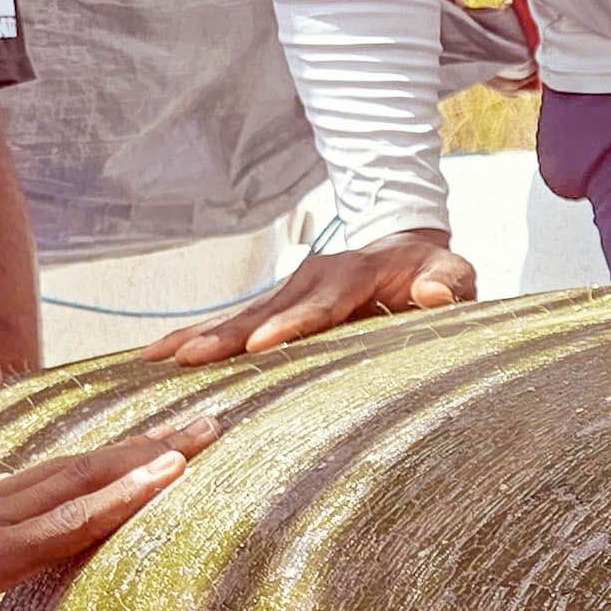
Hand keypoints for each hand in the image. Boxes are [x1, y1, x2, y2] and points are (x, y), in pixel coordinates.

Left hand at [0, 396, 216, 610]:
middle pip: (80, 481)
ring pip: (64, 472)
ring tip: (175, 436)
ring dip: (124, 452)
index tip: (180, 465)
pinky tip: (94, 465)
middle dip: (148, 454)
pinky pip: (38, 475)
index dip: (123, 496)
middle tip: (212, 426)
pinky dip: (82, 464)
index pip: (65, 523)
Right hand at [142, 229, 471, 365]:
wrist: (411, 250)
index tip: (262, 344)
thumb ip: (450, 285)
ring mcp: (288, 290)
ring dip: (198, 337)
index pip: (320, 305)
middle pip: (263, 311)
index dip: (292, 325)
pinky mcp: (274, 305)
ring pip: (238, 317)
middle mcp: (311, 279)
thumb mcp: (455, 275)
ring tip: (155, 360)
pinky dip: (196, 337)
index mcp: (352, 275)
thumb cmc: (435, 273)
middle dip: (226, 335)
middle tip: (187, 358)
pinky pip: (232, 322)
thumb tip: (434, 295)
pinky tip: (158, 358)